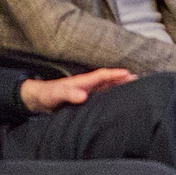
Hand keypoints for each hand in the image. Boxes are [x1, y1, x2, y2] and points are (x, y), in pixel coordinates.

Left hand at [17, 66, 134, 114]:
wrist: (37, 99)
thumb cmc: (46, 95)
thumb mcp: (55, 94)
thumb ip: (68, 94)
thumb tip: (83, 96)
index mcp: (82, 82)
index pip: (102, 75)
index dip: (115, 74)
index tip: (128, 73)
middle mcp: (86, 85)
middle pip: (107, 80)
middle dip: (122, 79)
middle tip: (138, 79)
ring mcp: (85, 92)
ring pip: (105, 87)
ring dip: (118, 86)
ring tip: (132, 88)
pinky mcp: (83, 100)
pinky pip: (101, 95)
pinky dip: (110, 95)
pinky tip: (116, 100)